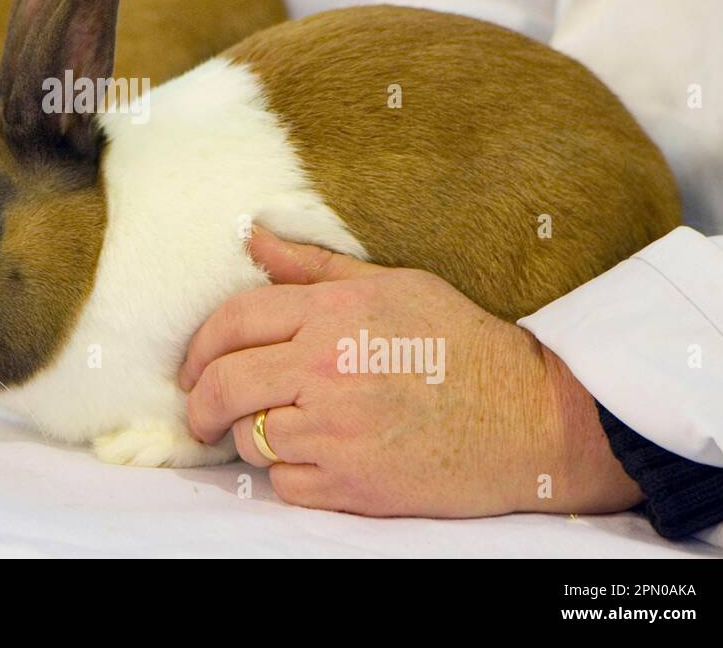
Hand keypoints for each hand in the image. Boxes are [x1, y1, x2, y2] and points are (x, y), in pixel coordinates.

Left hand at [179, 227, 640, 518]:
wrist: (530, 419)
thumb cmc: (462, 345)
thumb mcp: (392, 285)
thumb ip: (313, 268)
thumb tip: (253, 239)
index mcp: (332, 314)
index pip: (232, 321)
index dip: (198, 346)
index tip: (191, 367)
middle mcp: (325, 370)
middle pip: (222, 385)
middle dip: (199, 403)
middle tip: (201, 413)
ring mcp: (336, 431)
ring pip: (249, 438)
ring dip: (253, 437)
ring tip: (281, 430)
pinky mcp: (352, 484)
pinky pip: (284, 484)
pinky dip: (289, 476)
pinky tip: (317, 459)